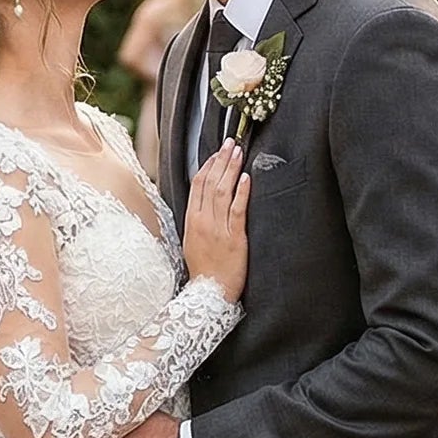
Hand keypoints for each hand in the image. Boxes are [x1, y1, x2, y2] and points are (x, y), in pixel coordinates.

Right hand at [183, 141, 250, 300]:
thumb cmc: (205, 271)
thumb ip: (200, 223)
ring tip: (238, 152)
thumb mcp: (194, 243)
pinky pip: (236, 211)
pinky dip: (240, 193)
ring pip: (221, 192)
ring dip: (230, 169)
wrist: (208, 294)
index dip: (208, 165)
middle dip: (220, 160)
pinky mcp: (233, 238)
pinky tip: (245, 178)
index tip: (217, 152)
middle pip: (209, 183)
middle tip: (230, 143)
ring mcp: (217, 229)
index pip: (197, 186)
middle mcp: (202, 222)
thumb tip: (205, 205)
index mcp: (192, 221)